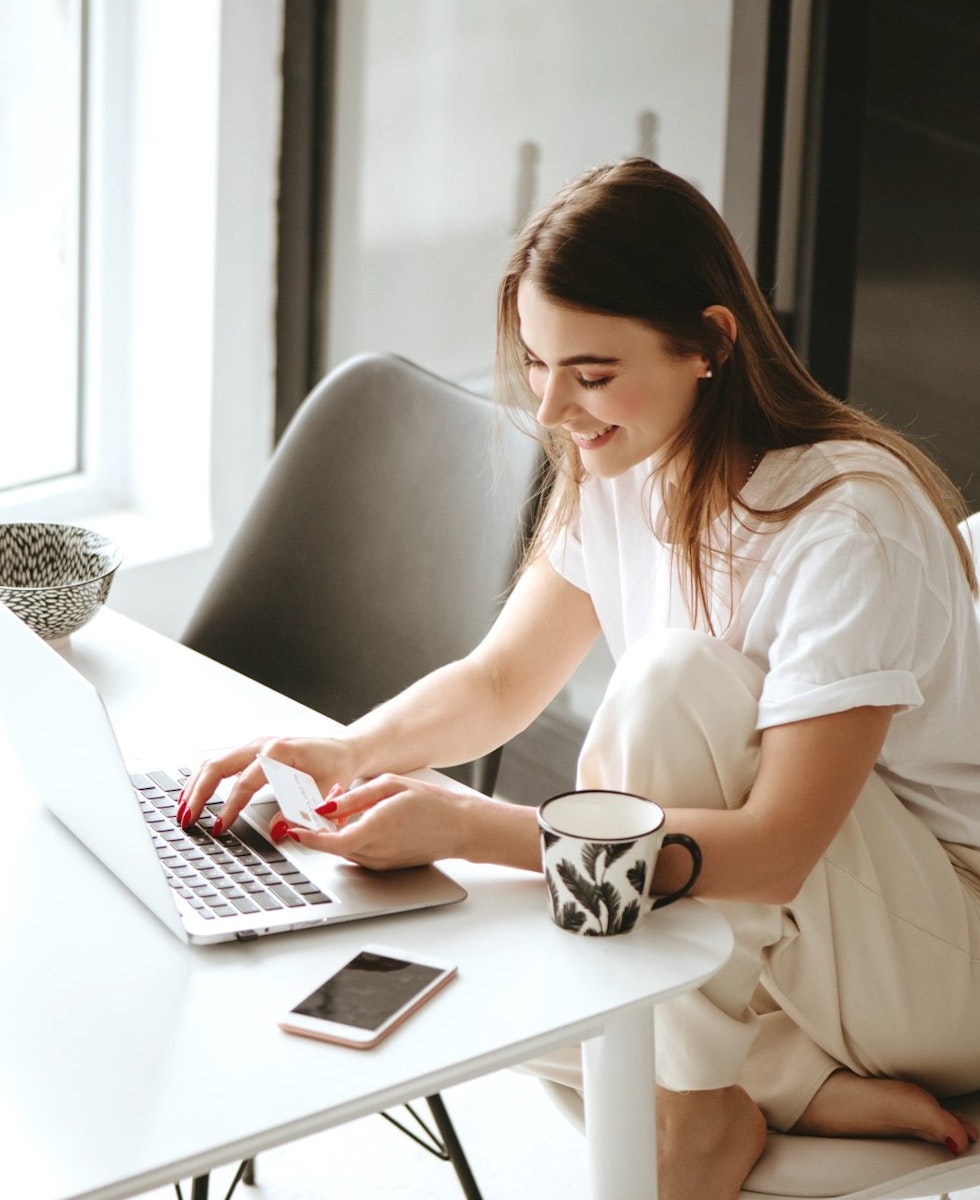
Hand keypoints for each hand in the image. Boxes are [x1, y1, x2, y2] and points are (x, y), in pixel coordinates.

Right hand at [177, 735, 356, 834]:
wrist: (343, 750)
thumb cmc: (336, 769)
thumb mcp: (326, 793)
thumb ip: (302, 813)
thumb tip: (278, 831)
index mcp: (280, 752)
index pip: (245, 782)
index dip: (230, 807)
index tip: (219, 828)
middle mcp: (263, 745)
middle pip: (219, 766)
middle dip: (199, 794)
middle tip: (186, 820)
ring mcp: (254, 746)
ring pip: (214, 763)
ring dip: (195, 787)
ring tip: (182, 812)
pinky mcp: (251, 751)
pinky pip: (220, 763)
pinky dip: (203, 780)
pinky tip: (193, 797)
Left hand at [285, 773, 472, 868]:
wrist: (461, 828)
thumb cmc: (431, 803)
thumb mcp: (390, 785)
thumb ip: (354, 798)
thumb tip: (324, 807)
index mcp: (377, 829)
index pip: (331, 842)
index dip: (308, 836)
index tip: (293, 828)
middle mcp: (376, 852)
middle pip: (333, 845)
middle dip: (322, 825)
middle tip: (330, 799)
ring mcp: (381, 864)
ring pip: (343, 850)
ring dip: (336, 832)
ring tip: (347, 805)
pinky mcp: (385, 867)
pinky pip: (357, 854)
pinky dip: (350, 839)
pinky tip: (361, 820)